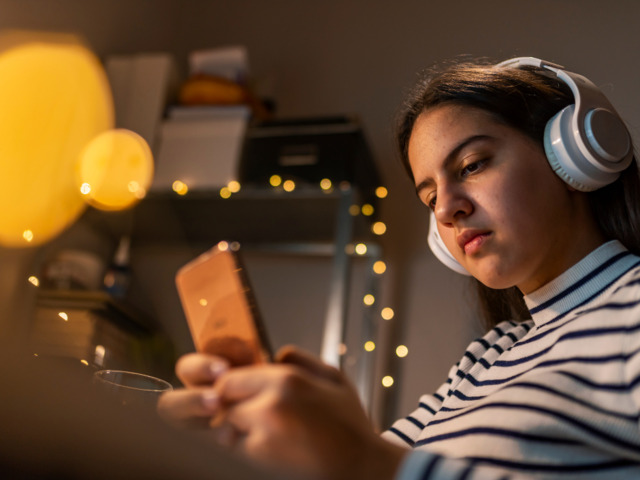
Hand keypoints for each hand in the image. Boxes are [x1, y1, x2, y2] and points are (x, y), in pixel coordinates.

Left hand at [158, 346, 405, 479]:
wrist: (361, 466)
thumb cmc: (349, 423)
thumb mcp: (334, 378)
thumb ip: (300, 359)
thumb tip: (275, 355)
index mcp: (287, 380)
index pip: (231, 377)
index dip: (230, 385)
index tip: (237, 392)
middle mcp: (271, 403)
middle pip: (224, 399)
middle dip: (231, 405)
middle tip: (245, 412)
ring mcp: (264, 432)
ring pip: (226, 425)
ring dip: (235, 428)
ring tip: (261, 431)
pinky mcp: (262, 457)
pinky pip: (238, 448)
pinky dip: (245, 448)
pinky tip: (269, 447)